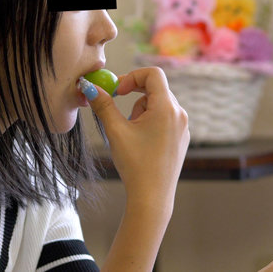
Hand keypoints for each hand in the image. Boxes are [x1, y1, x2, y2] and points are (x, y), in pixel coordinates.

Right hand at [84, 66, 189, 210]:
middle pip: (155, 88)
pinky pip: (164, 118)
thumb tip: (90, 87)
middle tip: (117, 106)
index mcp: (166, 108)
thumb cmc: (136, 165)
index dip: (132, 77)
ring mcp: (182, 127)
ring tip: (130, 133)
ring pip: (158, 104)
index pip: (153, 74)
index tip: (118, 91)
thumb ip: (103, 105)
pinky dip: (150, 121)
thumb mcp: (116, 131)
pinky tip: (141, 142)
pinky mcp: (180, 138)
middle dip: (134, 94)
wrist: (152, 197)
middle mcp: (179, 114)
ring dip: (141, 110)